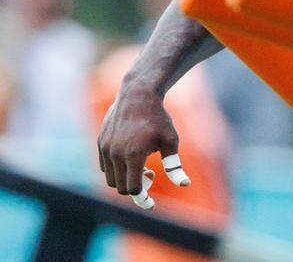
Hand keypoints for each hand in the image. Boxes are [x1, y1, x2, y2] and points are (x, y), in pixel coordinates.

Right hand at [97, 85, 189, 208]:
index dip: (143, 199)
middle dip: (136, 188)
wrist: (137, 96)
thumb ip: (175, 166)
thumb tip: (185, 185)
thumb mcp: (171, 141)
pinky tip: (130, 157)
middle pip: (121, 188)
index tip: (151, 204)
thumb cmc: (158, 118)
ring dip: (125, 179)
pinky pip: (104, 167)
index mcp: (134, 156)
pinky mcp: (100, 143)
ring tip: (142, 165)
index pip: (134, 189)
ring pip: (110, 179)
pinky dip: (116, 170)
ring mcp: (105, 149)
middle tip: (151, 174)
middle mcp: (115, 154)